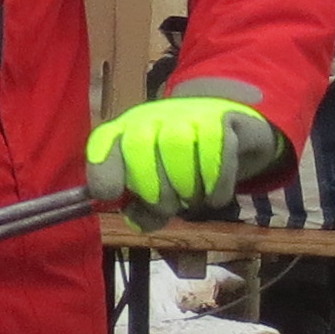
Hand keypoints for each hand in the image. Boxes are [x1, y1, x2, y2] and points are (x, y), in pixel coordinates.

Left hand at [85, 94, 284, 215]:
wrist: (231, 132)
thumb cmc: (183, 168)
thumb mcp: (160, 192)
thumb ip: (144, 212)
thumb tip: (135, 219)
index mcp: (126, 135)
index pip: (103, 143)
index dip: (103, 170)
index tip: (111, 195)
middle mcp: (151, 119)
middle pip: (139, 149)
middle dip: (154, 192)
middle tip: (171, 207)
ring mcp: (185, 114)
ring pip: (176, 146)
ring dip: (186, 188)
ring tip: (193, 200)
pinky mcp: (220, 117)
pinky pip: (215, 152)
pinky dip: (216, 185)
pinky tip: (215, 197)